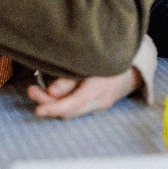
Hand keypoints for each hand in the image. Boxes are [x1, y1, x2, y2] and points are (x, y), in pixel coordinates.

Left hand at [27, 67, 142, 118]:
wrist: (136, 65)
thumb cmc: (112, 57)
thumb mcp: (92, 62)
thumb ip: (72, 77)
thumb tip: (51, 91)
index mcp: (100, 88)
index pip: (75, 103)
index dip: (54, 108)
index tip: (38, 109)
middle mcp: (100, 101)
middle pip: (70, 110)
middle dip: (48, 104)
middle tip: (31, 90)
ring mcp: (100, 104)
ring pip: (72, 111)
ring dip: (53, 103)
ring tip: (35, 90)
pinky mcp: (97, 103)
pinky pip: (77, 107)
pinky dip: (62, 102)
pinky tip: (51, 94)